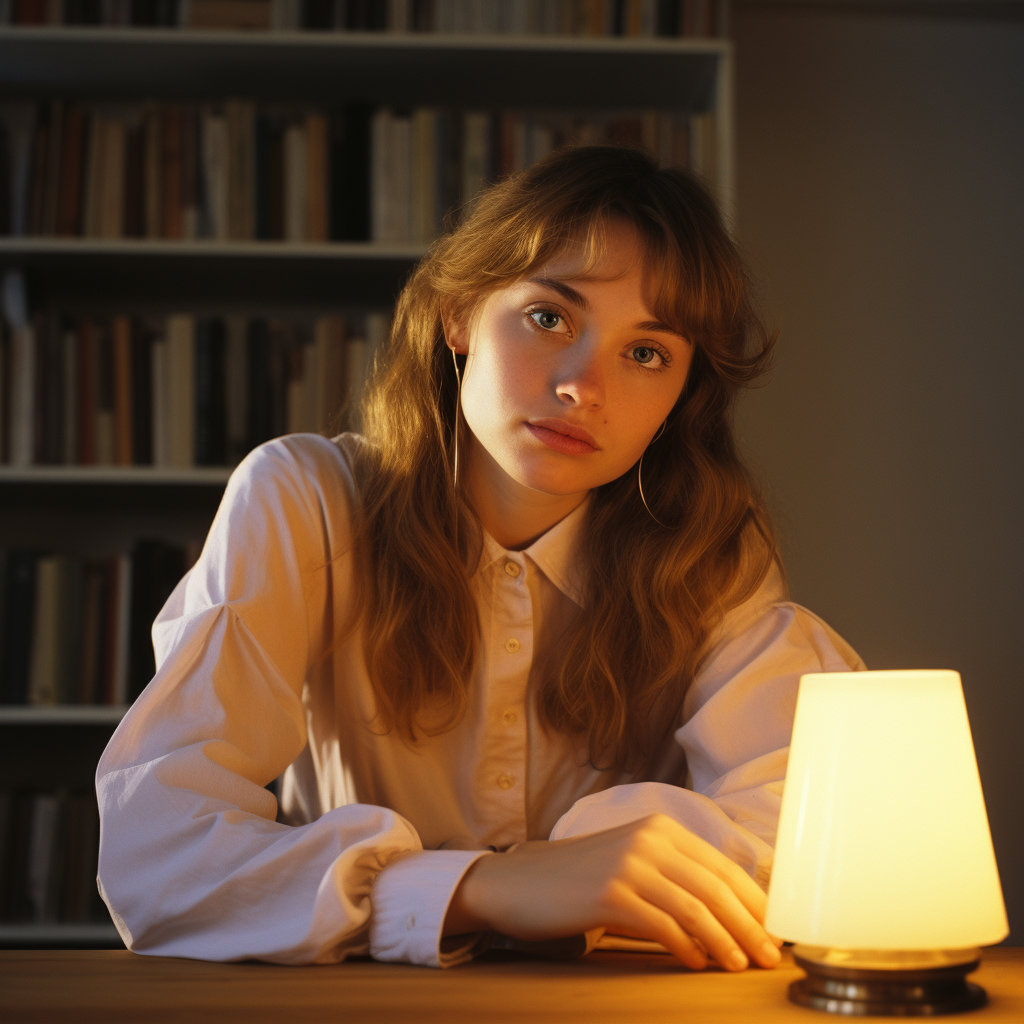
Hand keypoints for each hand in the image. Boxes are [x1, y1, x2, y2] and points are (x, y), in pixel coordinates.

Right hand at [443, 813, 782, 971]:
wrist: (518, 882)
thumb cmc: (576, 880)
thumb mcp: (630, 861)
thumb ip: (671, 876)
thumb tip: (726, 912)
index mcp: (659, 828)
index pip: (723, 866)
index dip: (754, 902)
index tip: (774, 932)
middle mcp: (649, 840)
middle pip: (717, 887)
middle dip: (750, 926)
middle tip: (769, 957)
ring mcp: (630, 864)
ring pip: (697, 908)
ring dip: (726, 942)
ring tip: (738, 965)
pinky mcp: (612, 894)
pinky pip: (664, 926)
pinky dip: (688, 948)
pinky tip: (696, 962)